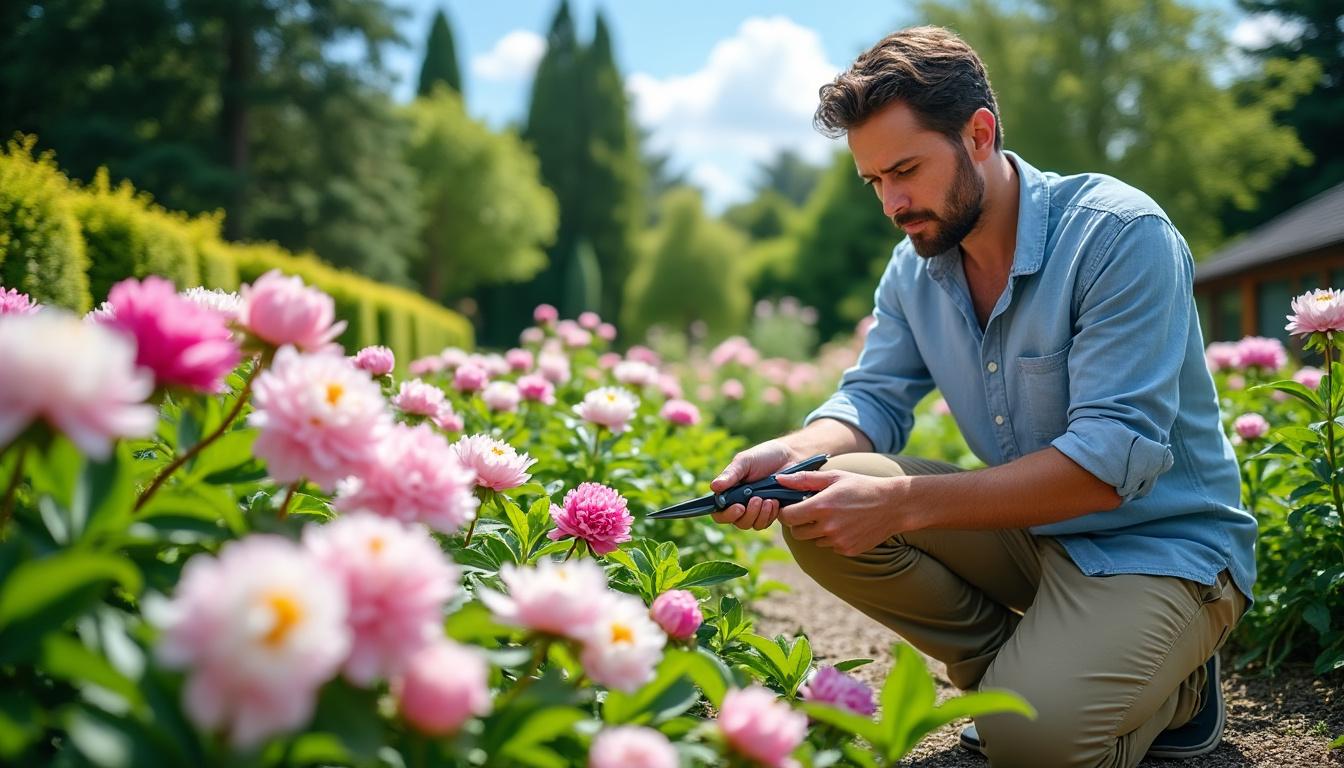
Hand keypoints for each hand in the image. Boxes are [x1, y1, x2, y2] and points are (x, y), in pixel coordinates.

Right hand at [710, 440, 799, 530]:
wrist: (790, 457)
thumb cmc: (764, 456)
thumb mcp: (745, 461)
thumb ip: (730, 474)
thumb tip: (714, 487)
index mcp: (730, 492)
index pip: (719, 512)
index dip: (726, 515)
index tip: (738, 507)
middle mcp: (741, 503)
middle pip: (737, 522)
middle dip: (747, 514)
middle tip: (757, 499)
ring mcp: (756, 510)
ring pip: (752, 525)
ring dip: (760, 515)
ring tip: (769, 499)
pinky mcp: (770, 513)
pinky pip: (766, 523)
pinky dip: (770, 515)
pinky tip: (775, 501)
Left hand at [775, 470, 903, 555]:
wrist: (893, 505)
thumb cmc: (861, 486)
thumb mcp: (834, 477)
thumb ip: (804, 479)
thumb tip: (778, 478)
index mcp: (821, 507)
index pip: (787, 517)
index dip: (786, 512)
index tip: (792, 507)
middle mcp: (827, 527)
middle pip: (796, 532)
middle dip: (799, 522)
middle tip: (812, 511)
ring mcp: (838, 541)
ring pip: (814, 540)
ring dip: (817, 531)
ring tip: (834, 516)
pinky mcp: (848, 550)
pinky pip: (830, 546)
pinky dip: (833, 538)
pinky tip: (846, 525)